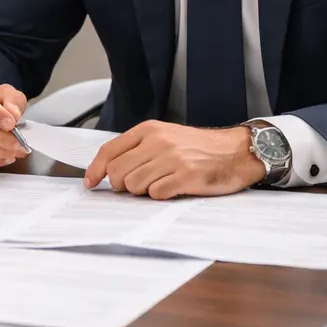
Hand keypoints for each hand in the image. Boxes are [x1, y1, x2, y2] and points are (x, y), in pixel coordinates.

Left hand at [84, 121, 264, 198]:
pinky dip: (162, 196)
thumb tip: (107, 172)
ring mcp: (172, 158)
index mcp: (149, 130)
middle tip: (140, 185)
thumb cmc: (199, 148)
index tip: (90, 183)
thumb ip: (138, 150)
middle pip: (118, 173)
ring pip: (134, 186)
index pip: (109, 151)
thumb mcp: (166, 137)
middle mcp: (158, 142)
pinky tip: (175, 188)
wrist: (237, 151)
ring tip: (162, 183)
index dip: (96, 170)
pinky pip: (156, 194)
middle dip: (123, 185)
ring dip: (144, 191)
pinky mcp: (186, 176)